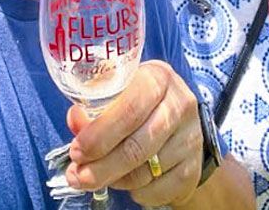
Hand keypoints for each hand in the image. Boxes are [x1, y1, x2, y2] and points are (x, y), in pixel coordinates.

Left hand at [65, 60, 202, 206]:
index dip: (99, 134)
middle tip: (77, 177)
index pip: (129, 109)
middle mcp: (180, 104)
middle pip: (136, 146)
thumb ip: (94, 107)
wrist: (178, 122)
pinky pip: (157, 189)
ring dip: (114, 180)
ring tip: (95, 178)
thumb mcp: (118, 93)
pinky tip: (125, 182)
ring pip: (145, 171)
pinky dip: (135, 191)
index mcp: (158, 77)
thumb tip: (75, 120)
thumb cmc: (139, 104)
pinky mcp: (194, 166)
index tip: (77, 151)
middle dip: (101, 166)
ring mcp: (191, 137)